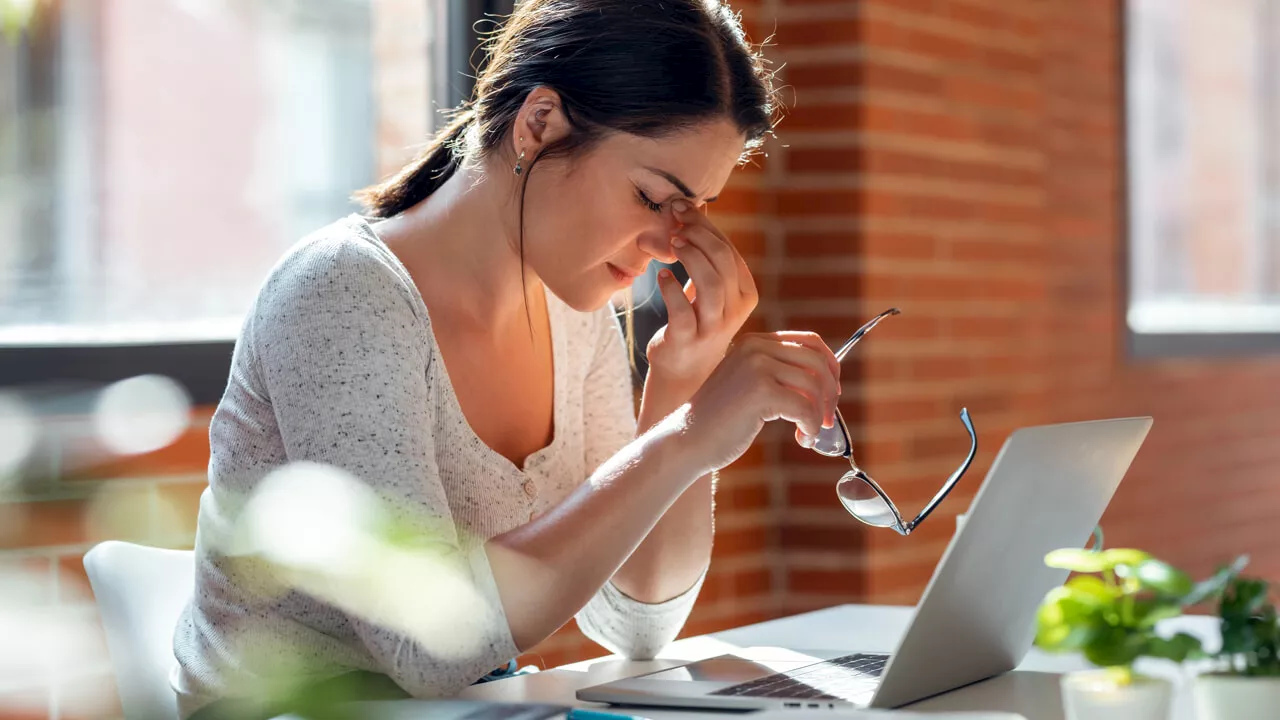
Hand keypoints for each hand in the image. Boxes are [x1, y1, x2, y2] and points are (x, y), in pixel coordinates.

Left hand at [646, 200, 757, 393]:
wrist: (683, 370)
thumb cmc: (695, 320)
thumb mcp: (708, 288)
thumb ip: (705, 254)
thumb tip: (693, 205)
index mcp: (745, 293)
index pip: (731, 252)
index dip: (707, 227)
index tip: (683, 207)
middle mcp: (735, 310)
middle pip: (723, 261)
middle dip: (699, 235)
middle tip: (675, 220)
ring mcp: (713, 327)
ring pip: (710, 283)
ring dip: (690, 256)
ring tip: (672, 243)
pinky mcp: (688, 340)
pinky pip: (682, 310)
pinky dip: (672, 289)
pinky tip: (663, 276)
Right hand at [677, 331, 840, 474]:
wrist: (688, 439)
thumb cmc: (720, 419)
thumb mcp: (748, 384)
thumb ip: (778, 374)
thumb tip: (827, 380)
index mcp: (755, 342)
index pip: (809, 341)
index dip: (830, 366)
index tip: (831, 393)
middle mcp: (756, 348)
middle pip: (817, 361)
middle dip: (830, 392)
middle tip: (827, 419)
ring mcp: (757, 367)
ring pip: (814, 385)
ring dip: (819, 414)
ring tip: (808, 433)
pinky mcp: (761, 391)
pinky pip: (804, 408)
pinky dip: (810, 426)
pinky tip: (802, 439)